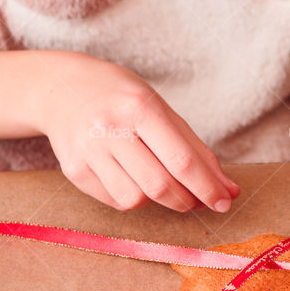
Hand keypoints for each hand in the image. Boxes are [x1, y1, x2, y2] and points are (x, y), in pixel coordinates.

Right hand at [29, 52, 239, 212]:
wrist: (60, 89)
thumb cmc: (120, 98)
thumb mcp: (160, 109)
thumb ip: (195, 150)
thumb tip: (228, 190)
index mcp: (139, 107)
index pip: (181, 159)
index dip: (207, 187)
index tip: (225, 202)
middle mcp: (111, 128)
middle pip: (160, 185)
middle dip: (187, 200)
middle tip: (198, 200)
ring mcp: (89, 152)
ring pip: (136, 200)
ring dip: (158, 201)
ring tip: (160, 183)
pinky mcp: (75, 171)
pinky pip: (115, 201)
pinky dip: (133, 198)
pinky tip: (132, 178)